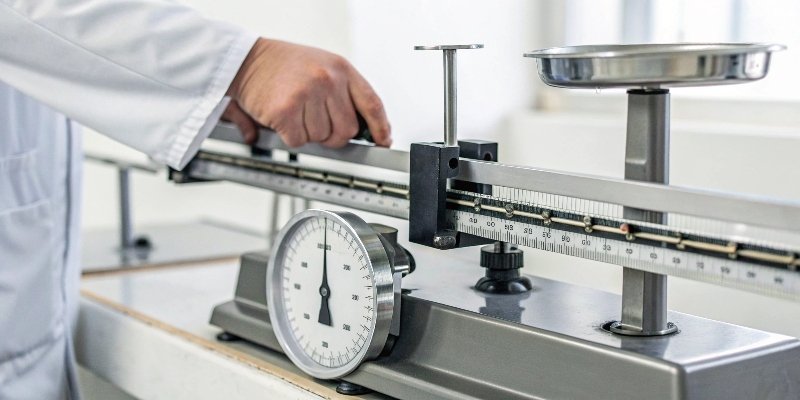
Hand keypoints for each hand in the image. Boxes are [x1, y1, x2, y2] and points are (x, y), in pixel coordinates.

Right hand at [227, 38, 391, 147]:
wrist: (246, 59)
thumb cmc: (284, 65)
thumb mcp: (322, 66)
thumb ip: (344, 93)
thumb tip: (363, 128)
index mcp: (341, 69)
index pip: (371, 104)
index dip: (380, 127)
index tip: (383, 141)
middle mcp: (328, 79)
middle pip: (347, 130)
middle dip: (333, 135)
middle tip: (316, 122)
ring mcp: (307, 94)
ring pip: (321, 137)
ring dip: (308, 133)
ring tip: (296, 112)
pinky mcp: (286, 110)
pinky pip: (299, 141)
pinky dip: (290, 136)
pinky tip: (283, 118)